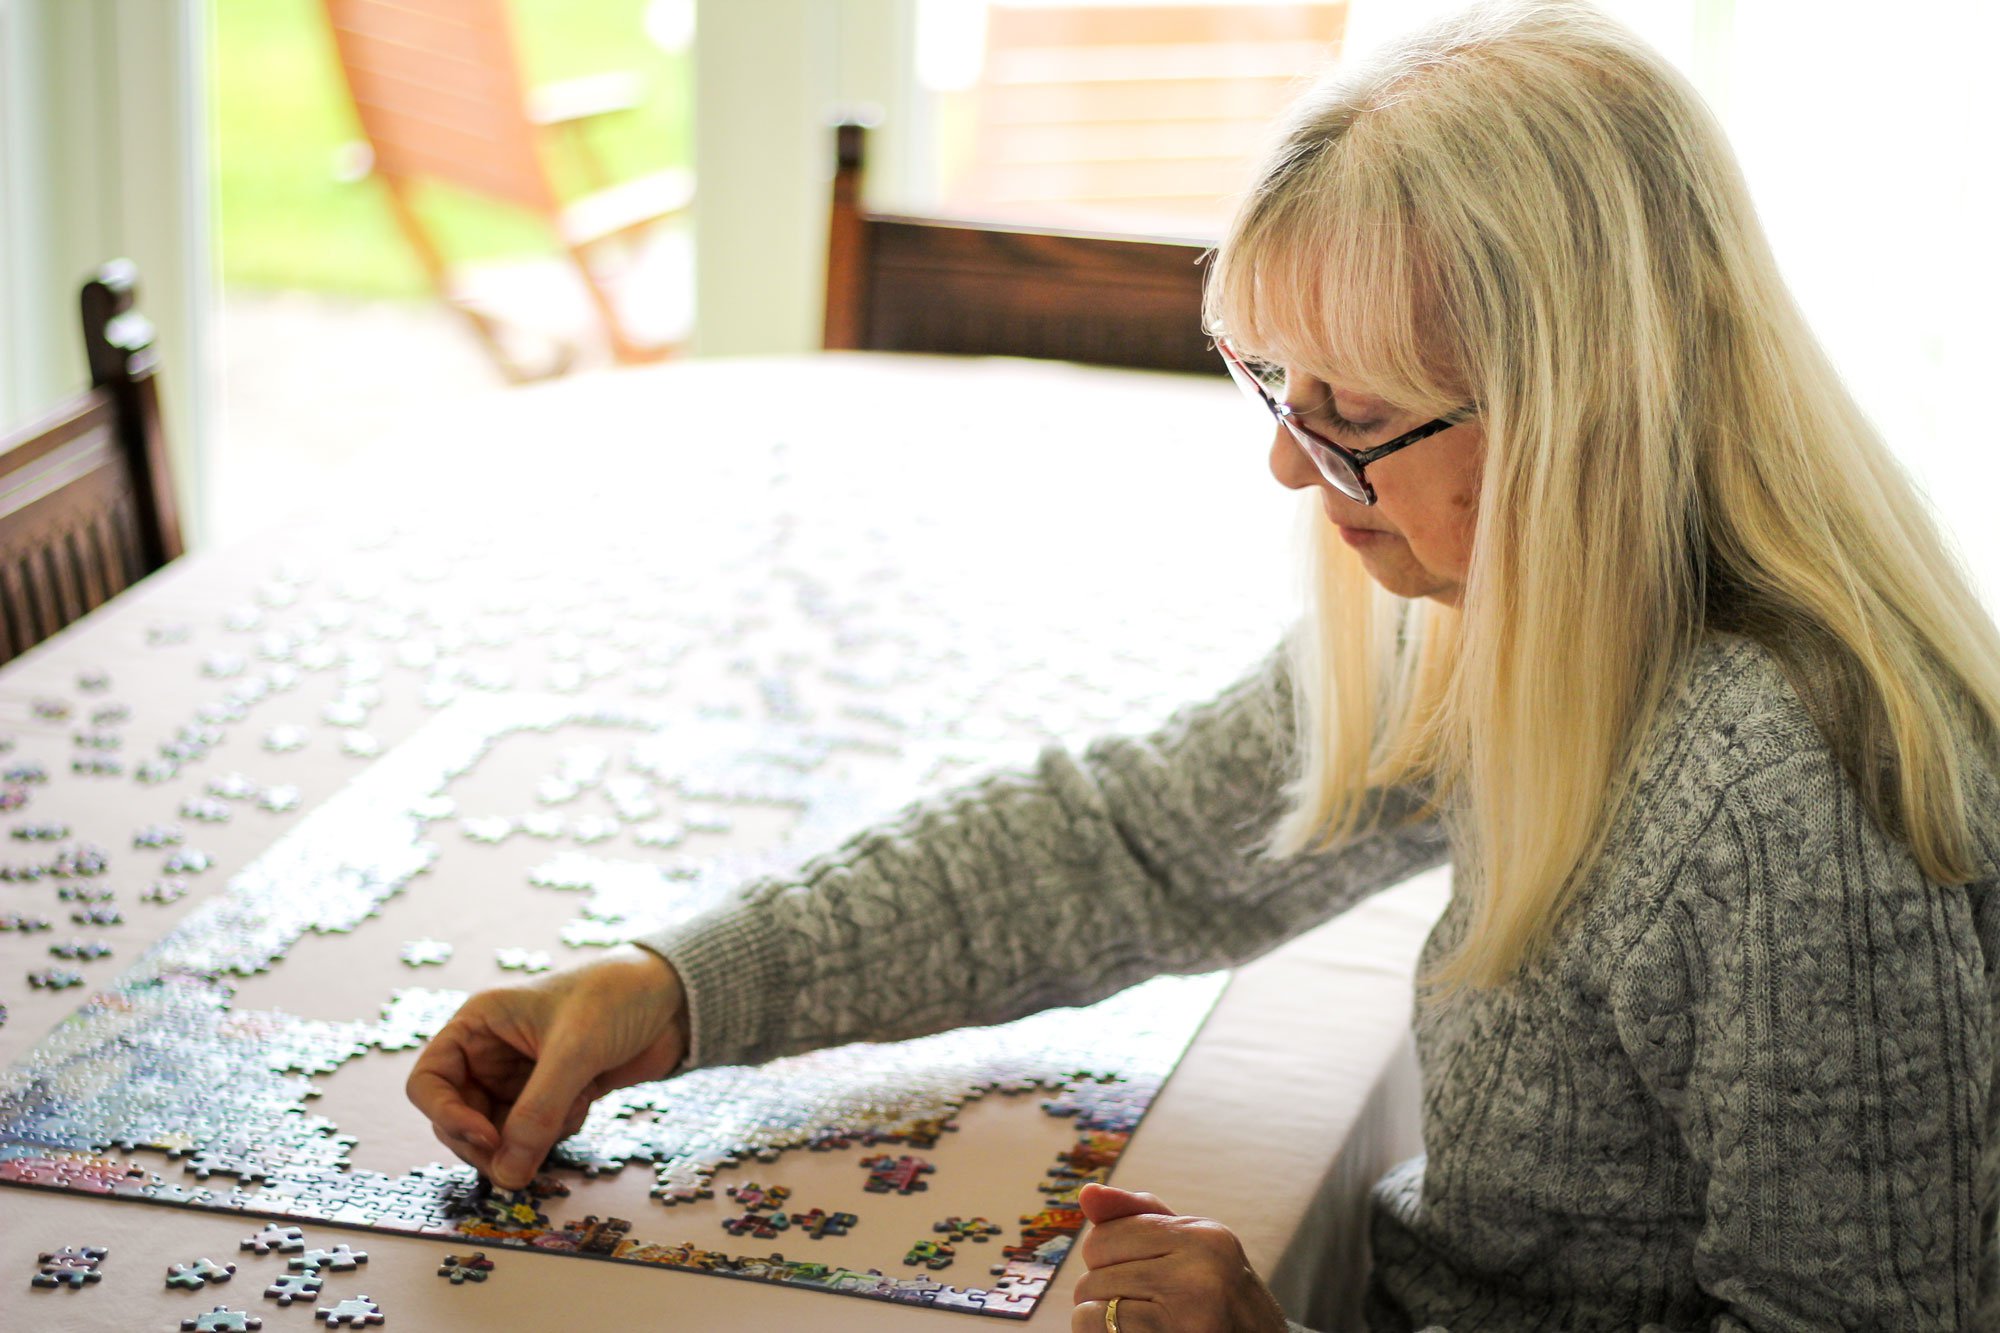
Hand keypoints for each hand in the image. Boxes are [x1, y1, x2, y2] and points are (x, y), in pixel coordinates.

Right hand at [405, 944, 689, 1189]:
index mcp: (478, 1025)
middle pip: (459, 1120)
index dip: (448, 1117)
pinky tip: (586, 1102)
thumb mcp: (573, 1052)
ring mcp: (521, 1078)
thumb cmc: (617, 998)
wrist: (677, 997)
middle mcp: (491, 1054)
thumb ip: (536, 1114)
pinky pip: (534, 1136)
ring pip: (498, 1136)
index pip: (428, 1083)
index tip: (487, 1139)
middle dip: (490, 1143)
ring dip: (530, 1138)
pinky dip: (556, 1132)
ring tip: (571, 1108)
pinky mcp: (553, 1096)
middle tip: (523, 1158)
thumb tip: (506, 1177)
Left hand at [1071, 1183, 1289, 1332]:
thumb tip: (1086, 1192)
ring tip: (1141, 1323)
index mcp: (1204, 1236)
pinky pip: (1097, 1326)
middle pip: (1095, 1265)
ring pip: (1091, 1299)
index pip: (1106, 1234)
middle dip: (1104, 1288)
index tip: (1138, 1280)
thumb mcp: (1192, 1252)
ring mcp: (1189, 1308)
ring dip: (1102, 1317)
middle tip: (1141, 1306)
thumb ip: (1139, 1218)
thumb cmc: (1219, 1304)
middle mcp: (1200, 1267)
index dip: (1106, 1261)